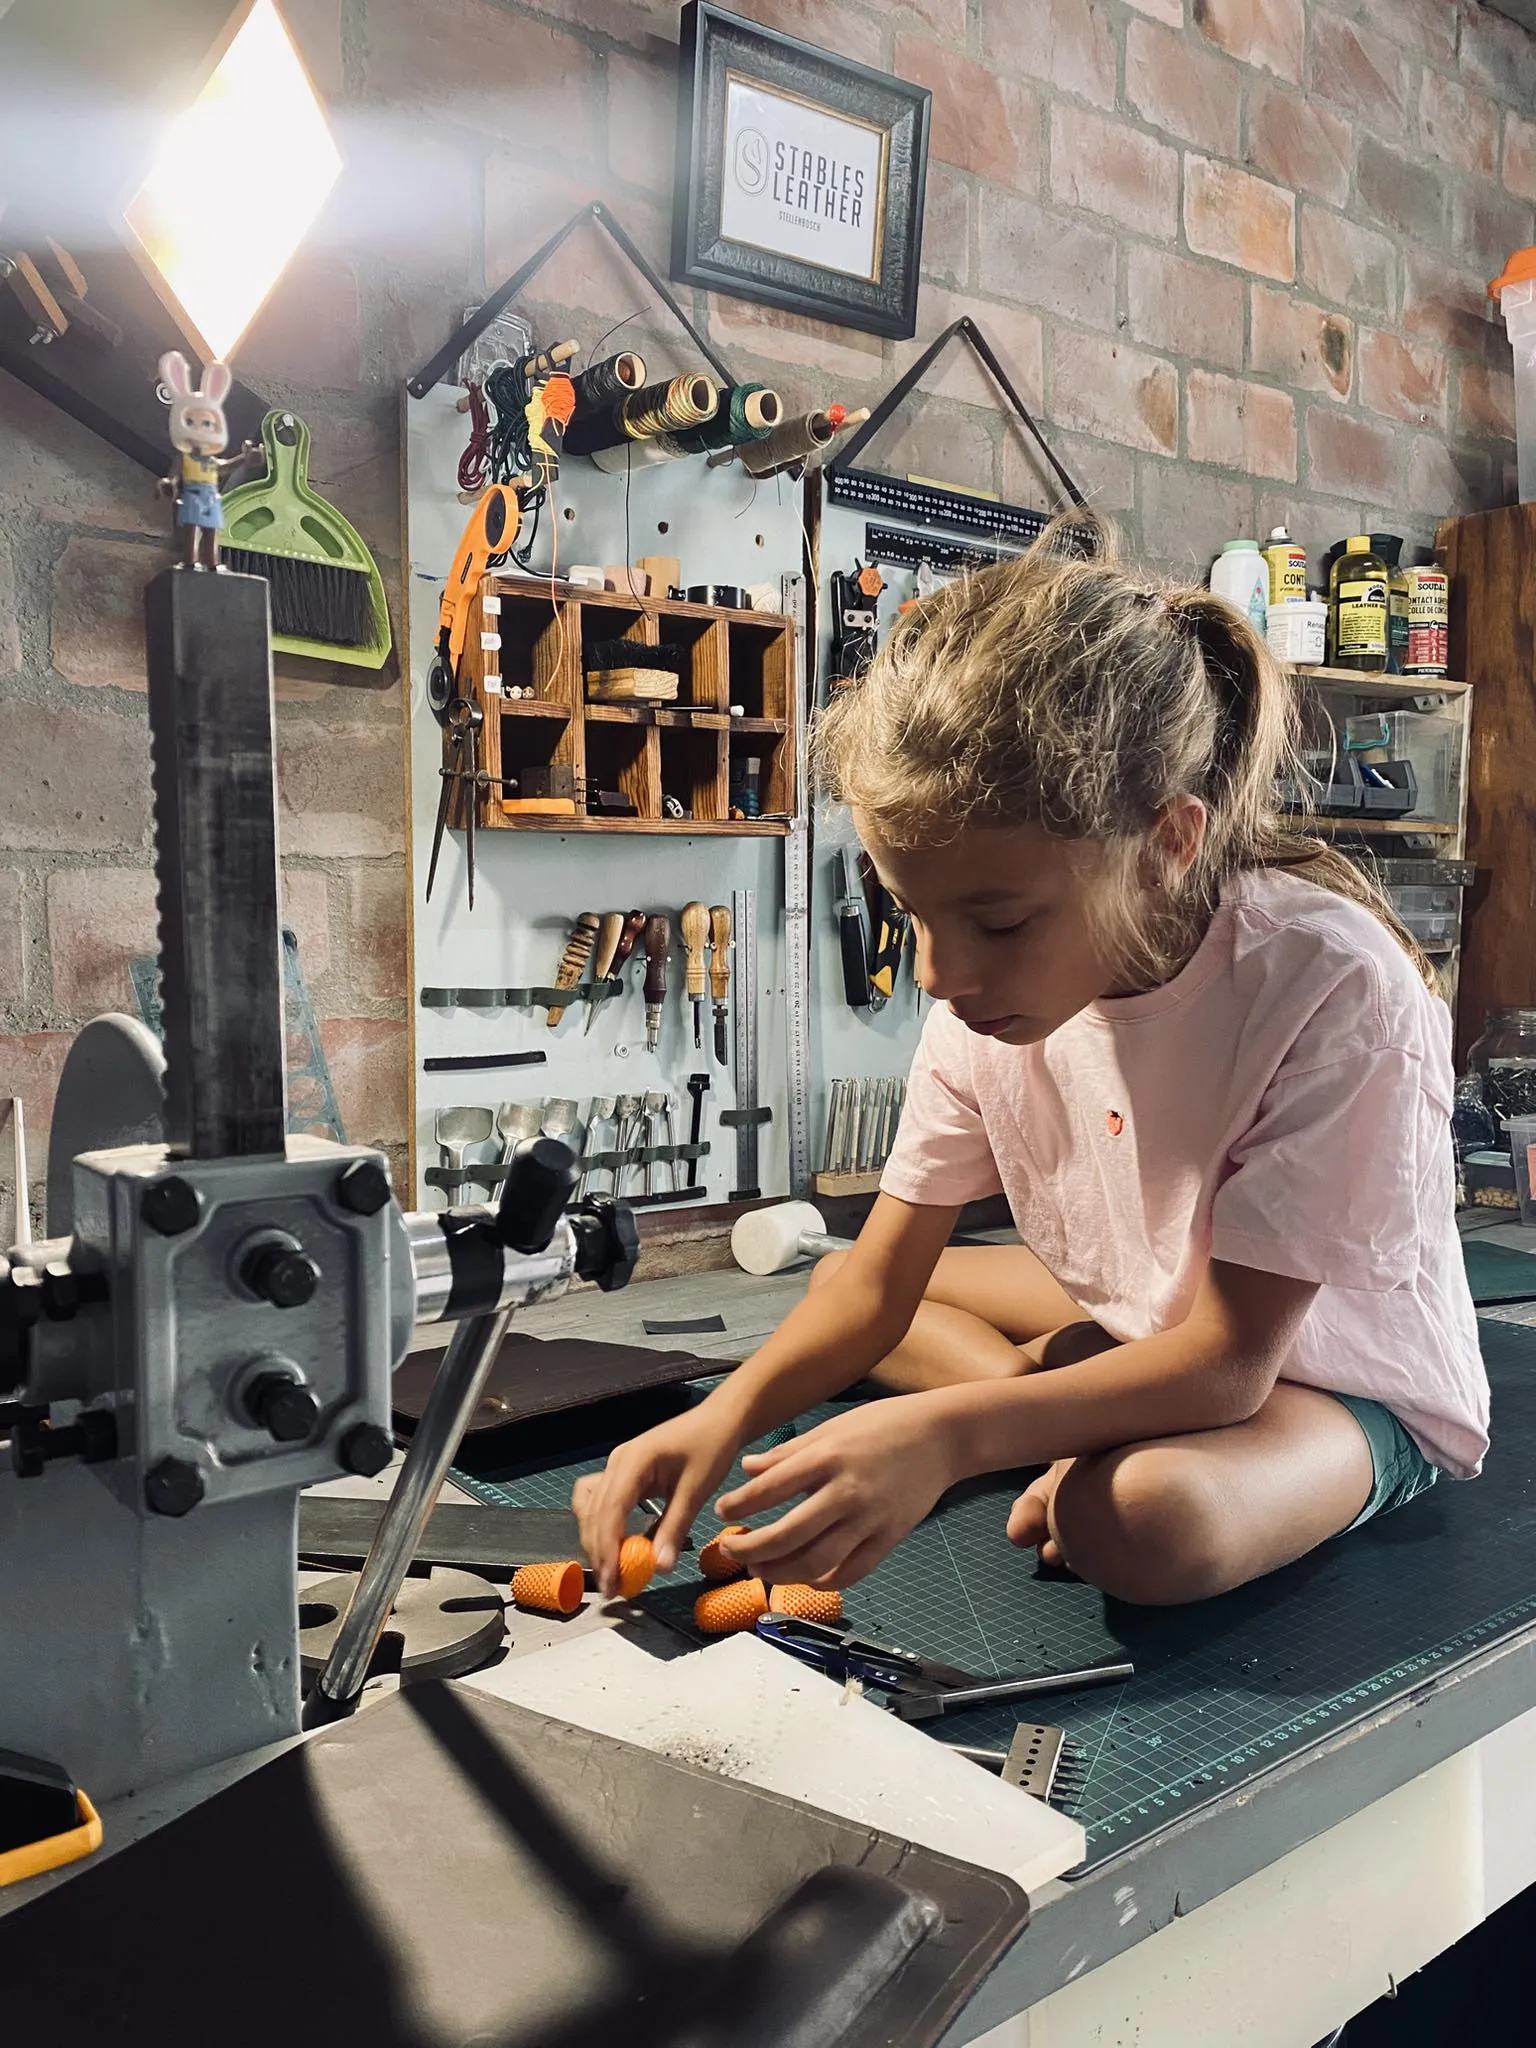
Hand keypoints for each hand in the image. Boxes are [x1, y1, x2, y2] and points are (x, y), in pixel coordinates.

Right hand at [573, 1402, 745, 1596]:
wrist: (720, 1419)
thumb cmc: (712, 1446)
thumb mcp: (696, 1490)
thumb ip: (675, 1528)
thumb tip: (659, 1568)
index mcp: (633, 1461)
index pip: (609, 1511)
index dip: (606, 1549)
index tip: (611, 1580)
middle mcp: (616, 1462)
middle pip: (594, 1513)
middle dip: (599, 1552)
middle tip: (612, 1587)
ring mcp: (616, 1465)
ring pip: (591, 1508)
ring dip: (597, 1540)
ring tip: (611, 1570)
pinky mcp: (623, 1472)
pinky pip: (600, 1500)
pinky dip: (601, 1523)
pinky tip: (613, 1543)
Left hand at [715, 1396, 961, 1588]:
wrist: (940, 1436)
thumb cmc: (882, 1425)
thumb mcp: (832, 1427)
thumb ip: (788, 1453)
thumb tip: (747, 1469)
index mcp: (827, 1456)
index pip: (770, 1489)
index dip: (739, 1506)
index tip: (722, 1513)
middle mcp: (846, 1490)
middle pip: (788, 1534)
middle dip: (751, 1548)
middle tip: (730, 1550)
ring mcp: (870, 1518)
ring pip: (816, 1561)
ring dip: (780, 1572)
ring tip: (759, 1568)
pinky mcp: (890, 1537)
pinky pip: (852, 1571)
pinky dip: (824, 1582)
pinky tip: (805, 1578)